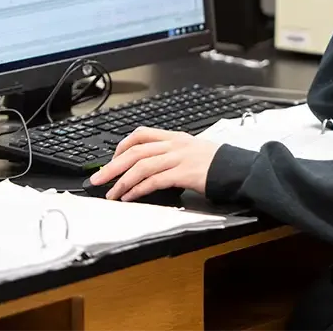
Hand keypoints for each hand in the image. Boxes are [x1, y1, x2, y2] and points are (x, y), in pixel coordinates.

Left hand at [89, 127, 221, 201]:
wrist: (236, 168)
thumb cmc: (217, 163)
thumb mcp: (193, 150)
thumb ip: (173, 153)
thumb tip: (152, 165)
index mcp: (175, 137)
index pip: (141, 134)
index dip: (122, 146)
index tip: (112, 160)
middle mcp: (174, 145)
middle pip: (135, 151)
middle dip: (112, 166)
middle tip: (97, 180)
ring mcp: (179, 158)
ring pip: (141, 165)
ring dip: (122, 182)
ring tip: (111, 194)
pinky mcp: (183, 173)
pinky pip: (154, 180)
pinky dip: (138, 189)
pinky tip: (130, 197)